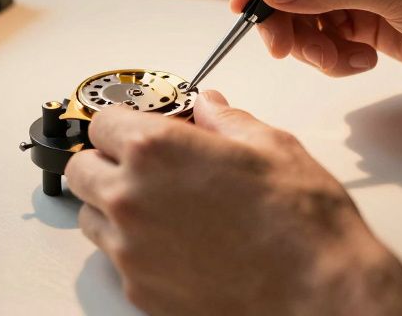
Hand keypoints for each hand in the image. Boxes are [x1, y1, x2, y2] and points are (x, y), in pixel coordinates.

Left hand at [65, 90, 401, 315]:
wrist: (320, 295)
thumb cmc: (302, 225)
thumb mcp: (270, 146)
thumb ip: (226, 121)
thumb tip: (210, 108)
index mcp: (156, 150)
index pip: (101, 122)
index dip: (124, 122)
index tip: (137, 127)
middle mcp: (132, 198)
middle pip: (82, 169)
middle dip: (108, 161)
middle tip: (143, 164)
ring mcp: (131, 250)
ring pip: (91, 216)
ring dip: (113, 205)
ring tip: (161, 206)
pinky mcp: (139, 290)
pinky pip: (115, 259)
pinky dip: (133, 248)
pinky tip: (175, 243)